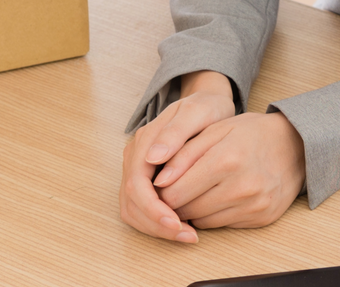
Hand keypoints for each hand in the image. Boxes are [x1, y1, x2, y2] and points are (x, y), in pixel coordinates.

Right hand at [119, 73, 236, 242]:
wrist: (208, 104)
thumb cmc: (206, 107)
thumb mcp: (197, 111)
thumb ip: (175, 132)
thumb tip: (152, 158)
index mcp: (144, 141)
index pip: (136, 184)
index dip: (153, 208)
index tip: (176, 222)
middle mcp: (136, 156)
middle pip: (131, 202)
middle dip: (155, 224)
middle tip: (186, 235)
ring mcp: (139, 169)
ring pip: (133, 210)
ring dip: (156, 228)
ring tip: (187, 235)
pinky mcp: (147, 180)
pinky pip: (143, 209)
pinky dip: (158, 223)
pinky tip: (184, 226)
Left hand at [152, 110, 306, 229]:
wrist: (296, 146)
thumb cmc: (252, 134)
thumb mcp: (216, 130)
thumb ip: (184, 153)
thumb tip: (160, 180)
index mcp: (226, 159)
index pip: (174, 192)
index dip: (164, 189)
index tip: (165, 181)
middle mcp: (241, 186)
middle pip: (186, 209)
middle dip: (178, 200)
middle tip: (185, 184)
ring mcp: (253, 205)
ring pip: (202, 221)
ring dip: (196, 208)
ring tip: (205, 187)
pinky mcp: (260, 218)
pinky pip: (221, 225)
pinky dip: (215, 213)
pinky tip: (224, 195)